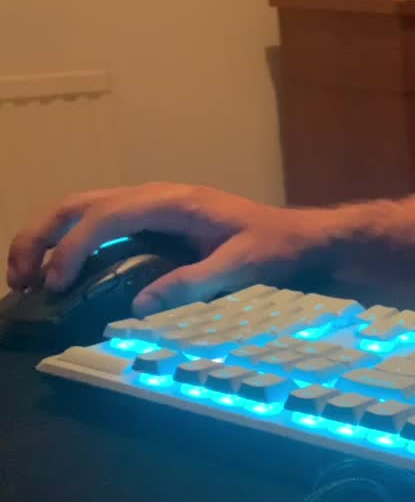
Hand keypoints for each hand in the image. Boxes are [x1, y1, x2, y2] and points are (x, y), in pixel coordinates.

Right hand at [7, 183, 334, 314]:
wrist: (300, 236)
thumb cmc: (276, 247)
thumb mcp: (242, 266)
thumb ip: (194, 282)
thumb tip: (139, 305)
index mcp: (174, 201)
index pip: (106, 215)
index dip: (72, 247)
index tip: (55, 284)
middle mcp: (157, 196)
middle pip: (81, 203)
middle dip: (41, 236)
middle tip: (20, 279)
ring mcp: (154, 205)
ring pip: (85, 209)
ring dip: (50, 238)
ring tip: (28, 278)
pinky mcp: (156, 220)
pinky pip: (102, 223)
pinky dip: (72, 241)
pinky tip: (62, 272)